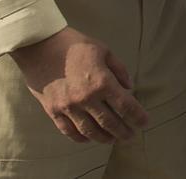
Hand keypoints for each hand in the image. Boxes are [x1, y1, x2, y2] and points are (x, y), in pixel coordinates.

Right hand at [11, 26, 149, 143]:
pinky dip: (80, 137)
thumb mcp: (104, 51)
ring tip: (113, 139)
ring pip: (90, 131)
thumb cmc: (75, 45)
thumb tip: (129, 87)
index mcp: (101, 82)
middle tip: (131, 135)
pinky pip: (68, 131)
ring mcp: (68, 107)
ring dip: (104, 138)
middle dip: (123, 131)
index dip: (137, 116)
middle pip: (109, 122)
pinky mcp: (53, 111)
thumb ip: (119, 70)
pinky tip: (88, 138)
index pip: (125, 105)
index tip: (145, 122)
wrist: (41, 47)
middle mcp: (86, 99)